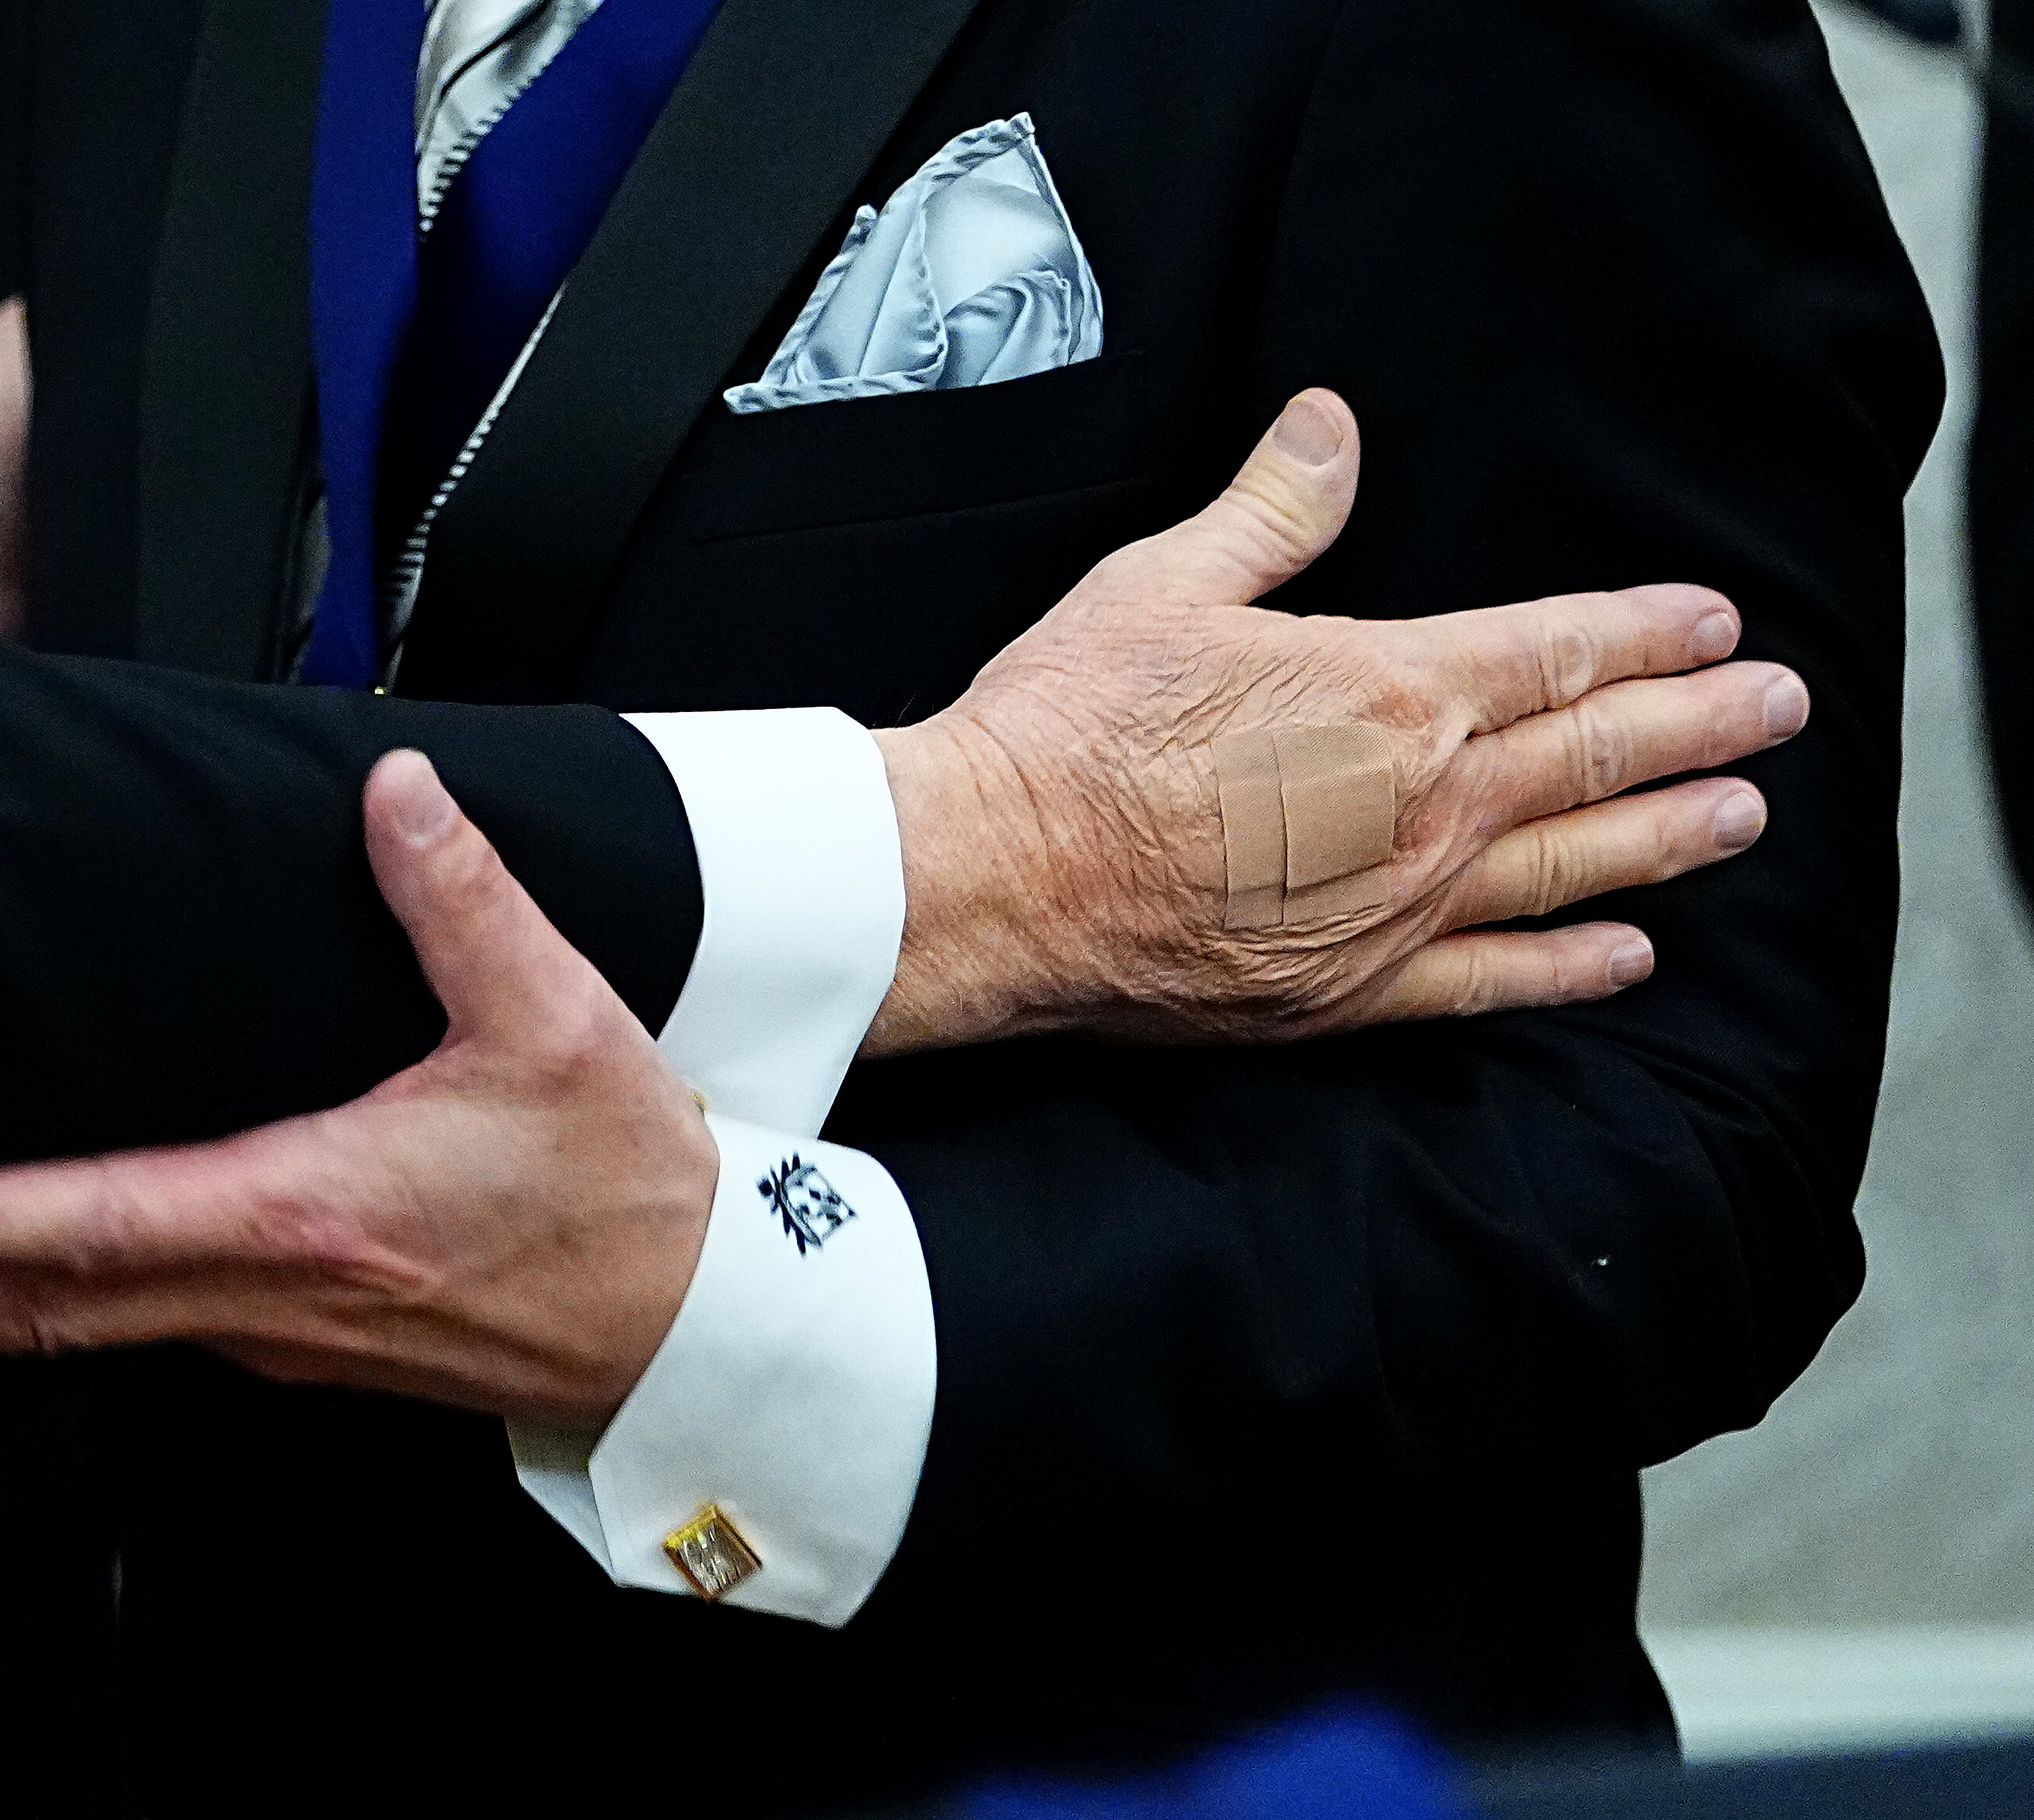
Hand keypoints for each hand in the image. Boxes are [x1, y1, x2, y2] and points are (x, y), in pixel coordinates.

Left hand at [0, 751, 716, 1425]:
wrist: (694, 1322)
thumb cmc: (627, 1186)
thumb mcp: (556, 1021)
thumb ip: (461, 897)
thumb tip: (390, 790)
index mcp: (315, 1209)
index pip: (105, 1224)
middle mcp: (274, 1292)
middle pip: (47, 1308)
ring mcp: (283, 1334)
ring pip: (81, 1334)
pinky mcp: (309, 1345)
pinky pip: (142, 1333)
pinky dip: (41, 1308)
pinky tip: (7, 1279)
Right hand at [866, 389, 1800, 1050]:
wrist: (997, 876)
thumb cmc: (1071, 729)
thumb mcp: (1163, 585)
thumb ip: (1271, 511)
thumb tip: (1332, 427)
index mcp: (1387, 693)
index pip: (1556, 652)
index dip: (1646, 634)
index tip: (1714, 624)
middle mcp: (1420, 807)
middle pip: (1593, 757)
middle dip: (1700, 726)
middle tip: (1780, 710)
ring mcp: (1394, 909)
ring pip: (1570, 866)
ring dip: (1667, 836)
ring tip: (1743, 816)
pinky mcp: (1347, 992)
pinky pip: (1489, 983)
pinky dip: (1568, 969)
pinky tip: (1629, 955)